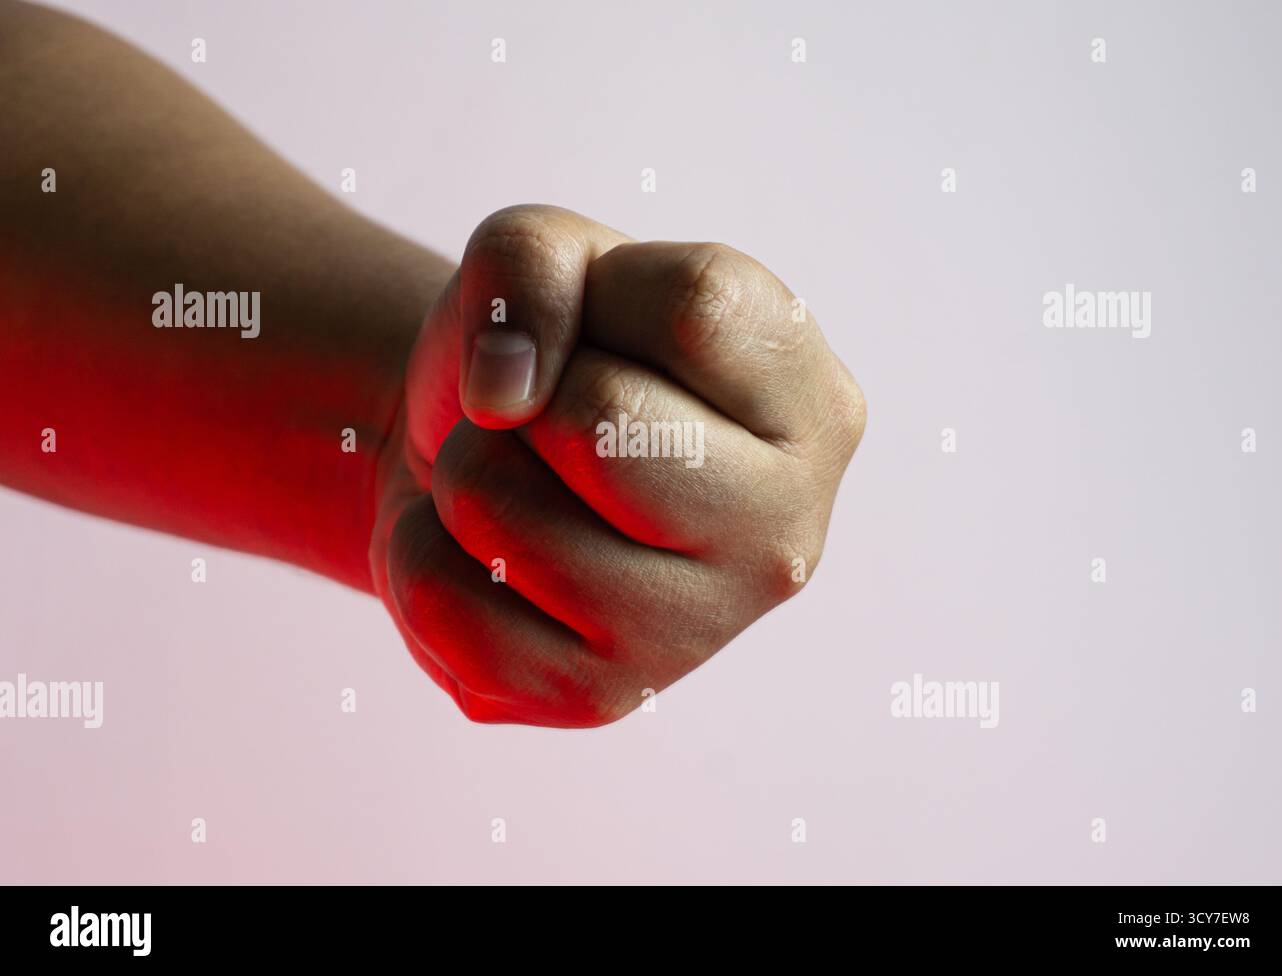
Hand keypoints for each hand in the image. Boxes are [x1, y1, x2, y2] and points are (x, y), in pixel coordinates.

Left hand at [369, 205, 865, 726]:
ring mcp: (699, 630)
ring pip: (504, 514)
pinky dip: (417, 552)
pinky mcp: (600, 697)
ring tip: (510, 484)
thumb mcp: (547, 252)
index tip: (590, 330)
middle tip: (540, 424)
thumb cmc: (549, 357)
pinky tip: (478, 555)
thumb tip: (502, 397)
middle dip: (525, 400)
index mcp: (813, 408)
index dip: (600, 295)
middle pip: (601, 425)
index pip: (697, 307)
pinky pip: (446, 604)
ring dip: (462, 474)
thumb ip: (531, 262)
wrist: (490, 465)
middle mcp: (784, 532)